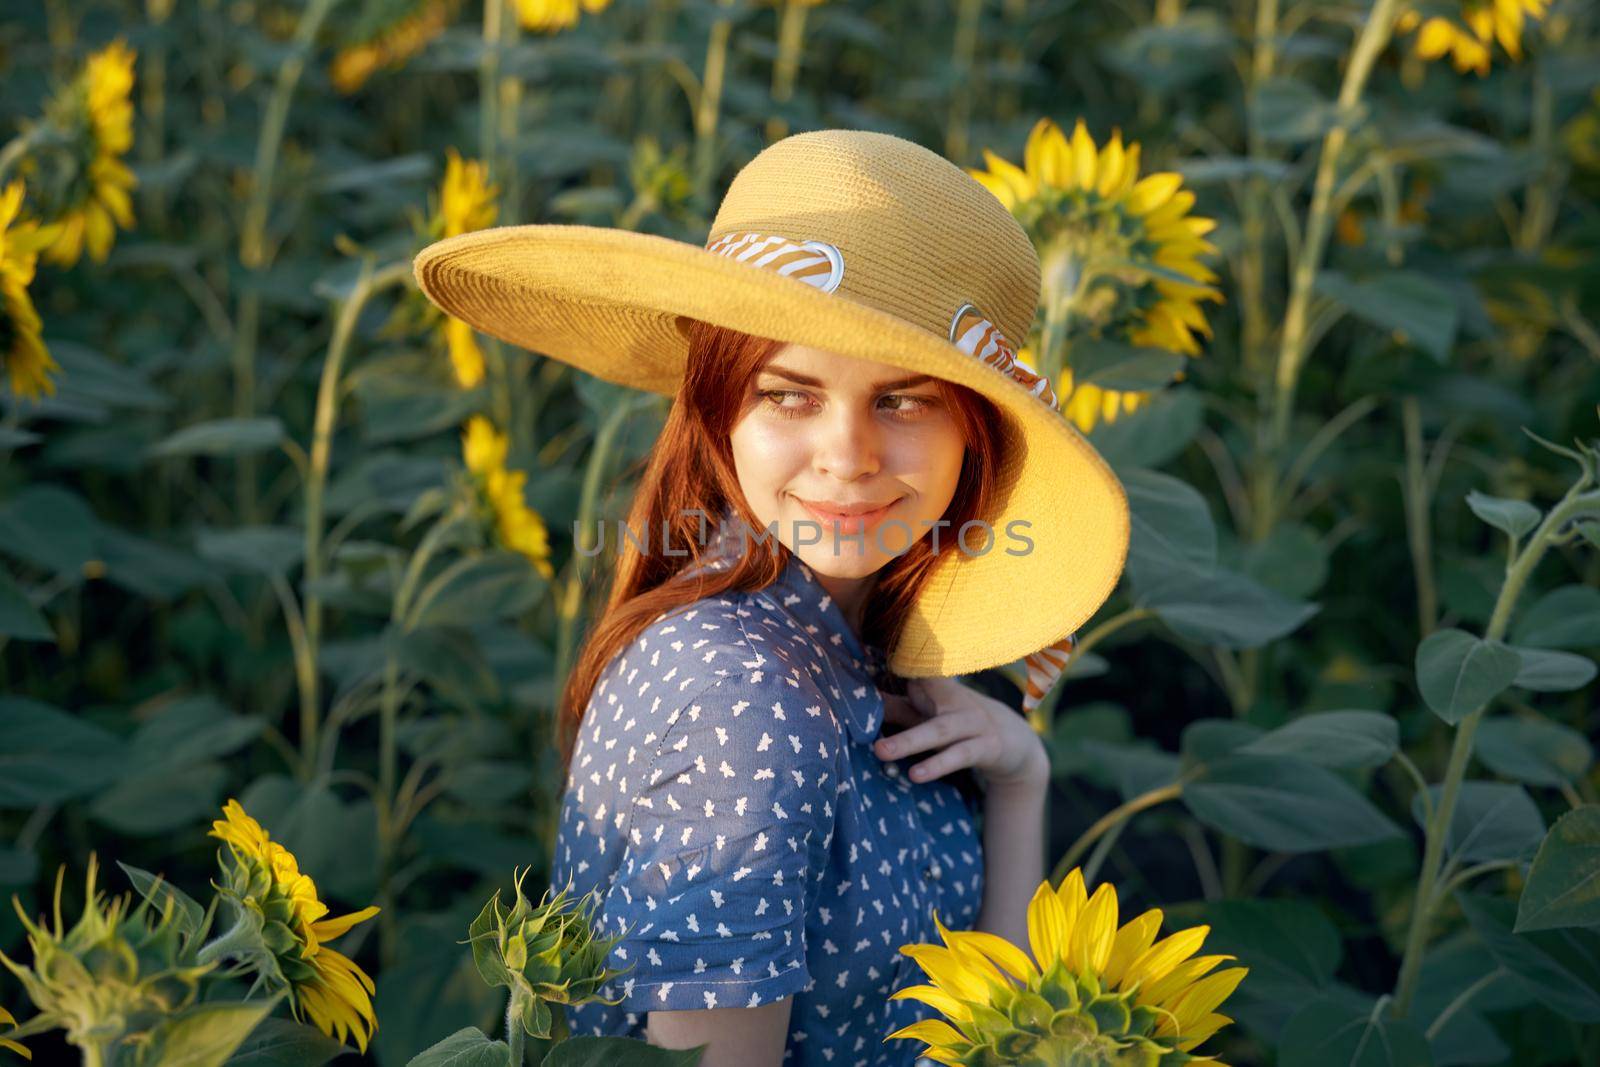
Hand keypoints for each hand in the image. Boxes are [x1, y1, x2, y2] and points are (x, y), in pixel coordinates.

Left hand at [873, 676, 1048, 790]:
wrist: (1016, 744)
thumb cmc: (961, 725)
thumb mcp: (930, 715)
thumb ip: (899, 709)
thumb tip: (861, 703)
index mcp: (939, 688)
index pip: (914, 672)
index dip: (895, 663)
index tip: (865, 651)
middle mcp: (955, 701)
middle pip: (922, 701)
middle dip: (890, 710)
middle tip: (857, 713)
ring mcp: (973, 722)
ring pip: (939, 731)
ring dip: (910, 741)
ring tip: (882, 752)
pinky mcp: (988, 746)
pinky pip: (960, 755)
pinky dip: (938, 764)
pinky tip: (917, 774)